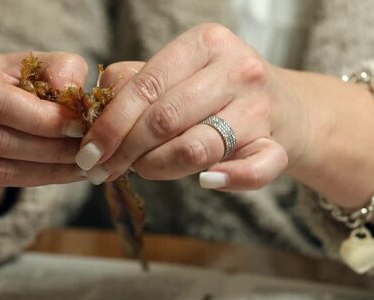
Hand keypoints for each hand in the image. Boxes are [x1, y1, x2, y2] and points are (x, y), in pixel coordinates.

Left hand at [76, 24, 298, 190]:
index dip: (110, 124)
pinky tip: (205, 181)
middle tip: (104, 170)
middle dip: (125, 151)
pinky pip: (254, 170)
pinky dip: (228, 179)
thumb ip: (137, 80)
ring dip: (158, 168)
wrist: (285, 106)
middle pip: (166, 119)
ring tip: (143, 171)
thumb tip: (96, 105)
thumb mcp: (181, 70)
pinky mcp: (278, 143)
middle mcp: (238, 70)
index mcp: (207, 43)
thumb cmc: (219, 89)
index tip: (88, 152)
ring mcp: (261, 108)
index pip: (147, 86)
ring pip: (196, 147)